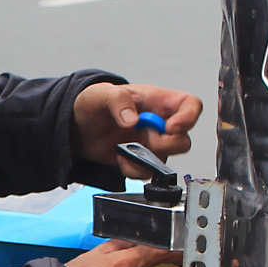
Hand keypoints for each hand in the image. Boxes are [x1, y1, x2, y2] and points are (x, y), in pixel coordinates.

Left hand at [75, 81, 200, 174]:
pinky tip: (119, 158)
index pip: (190, 105)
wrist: (77, 127)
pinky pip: (147, 172)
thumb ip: (117, 100)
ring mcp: (151, 143)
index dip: (189, 117)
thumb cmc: (93, 103)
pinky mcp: (141, 160)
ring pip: (166, 159)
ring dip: (145, 159)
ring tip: (123, 148)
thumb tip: (132, 120)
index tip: (172, 127)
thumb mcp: (101, 94)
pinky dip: (133, 169)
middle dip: (165, 144)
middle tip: (144, 139)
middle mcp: (159, 123)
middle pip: (183, 140)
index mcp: (157, 101)